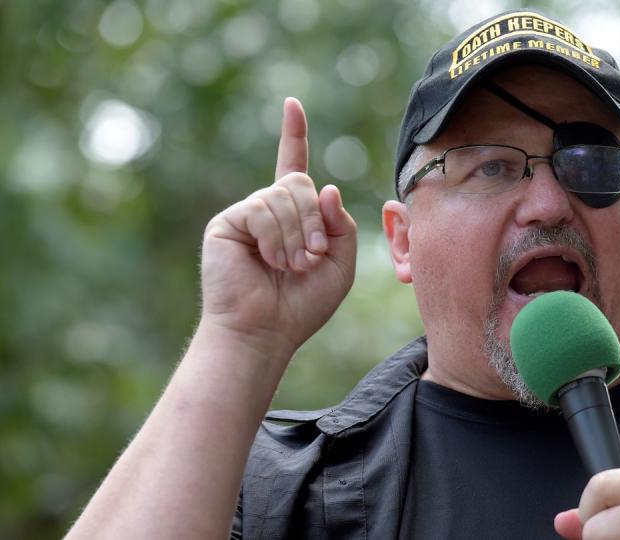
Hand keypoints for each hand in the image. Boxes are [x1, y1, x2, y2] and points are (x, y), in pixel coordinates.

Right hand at [199, 97, 356, 356]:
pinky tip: (270, 261)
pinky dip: (276, 237)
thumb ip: (341, 225)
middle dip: (314, 218)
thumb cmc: (301, 305)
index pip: (293, 166)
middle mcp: (267, 210)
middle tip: (312, 255)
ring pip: (283, 196)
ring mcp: (246, 214)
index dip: (294, 135)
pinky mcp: (227, 223)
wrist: (265, 332)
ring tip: (291, 265)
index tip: (292, 105)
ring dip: (297, 234)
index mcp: (292, 216)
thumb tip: (328, 188)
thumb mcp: (340, 264)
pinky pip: (262, 209)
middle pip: (300, 182)